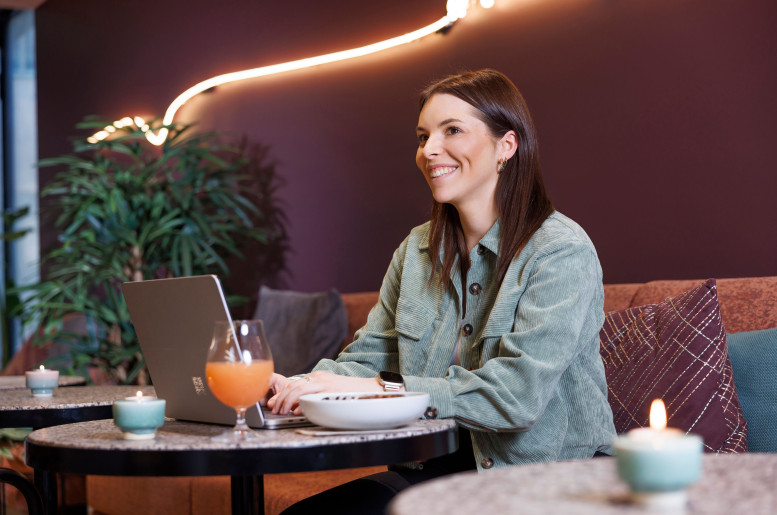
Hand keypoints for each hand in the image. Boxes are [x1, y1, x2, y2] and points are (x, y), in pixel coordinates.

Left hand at [267, 371, 381, 414]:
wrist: (371, 390)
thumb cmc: (350, 395)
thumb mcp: (328, 394)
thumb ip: (312, 400)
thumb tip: (296, 409)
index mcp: (318, 377)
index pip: (294, 384)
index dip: (281, 395)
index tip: (274, 404)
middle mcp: (319, 377)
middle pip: (293, 386)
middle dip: (280, 399)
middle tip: (275, 410)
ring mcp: (325, 383)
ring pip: (298, 389)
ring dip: (287, 401)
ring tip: (282, 412)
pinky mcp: (331, 389)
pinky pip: (311, 395)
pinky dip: (301, 403)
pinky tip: (297, 410)